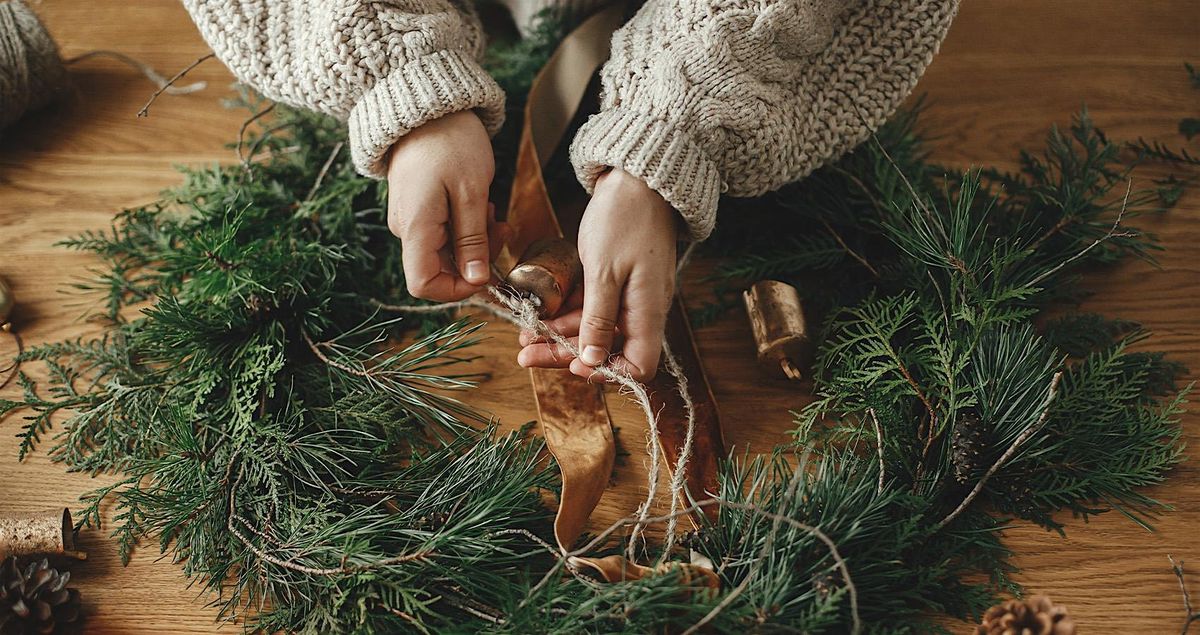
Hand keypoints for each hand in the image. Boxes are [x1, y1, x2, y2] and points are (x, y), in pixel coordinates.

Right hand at [387, 110, 505, 300]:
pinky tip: (480, 203)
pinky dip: (468, 225)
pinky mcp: (419, 207)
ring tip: (492, 209)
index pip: (423, 284)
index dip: (457, 289)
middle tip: (501, 228)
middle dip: (477, 258)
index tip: (487, 272)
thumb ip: (473, 240)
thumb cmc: (451, 142)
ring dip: (477, 239)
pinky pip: (445, 231)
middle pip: (440, 268)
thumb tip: (477, 280)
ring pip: (447, 250)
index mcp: (414, 228)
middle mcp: (406, 228)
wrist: (429, 105)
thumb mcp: (472, 193)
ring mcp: (411, 218)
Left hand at [517, 169, 677, 380]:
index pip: (639, 366)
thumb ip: (597, 318)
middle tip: (525, 355)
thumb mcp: (603, 271)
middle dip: (564, 354)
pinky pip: (591, 307)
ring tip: (522, 335)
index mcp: (648, 311)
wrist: (638, 178)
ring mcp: (629, 295)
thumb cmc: (624, 219)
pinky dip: (565, 312)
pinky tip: (538, 313)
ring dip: (558, 334)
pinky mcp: (616, 281)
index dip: (606, 372)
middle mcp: (642, 309)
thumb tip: (592, 361)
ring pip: (592, 329)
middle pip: (605, 350)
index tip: (574, 365)